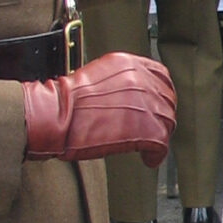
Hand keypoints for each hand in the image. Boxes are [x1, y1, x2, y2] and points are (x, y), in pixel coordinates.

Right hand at [21, 52, 176, 166]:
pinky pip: (161, 144)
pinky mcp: (145, 128)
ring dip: (158, 136)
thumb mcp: (96, 78)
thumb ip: (120, 83)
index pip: (161, 76)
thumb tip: (130, 100)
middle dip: (160, 117)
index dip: (160, 94)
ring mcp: (145, 103)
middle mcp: (141, 80)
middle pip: (167, 100)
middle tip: (151, 130)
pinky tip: (148, 158)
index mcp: (129, 64)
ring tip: (147, 147)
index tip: (157, 106)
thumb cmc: (65, 103)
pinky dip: (156, 155)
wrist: (56, 115)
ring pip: (167, 122)